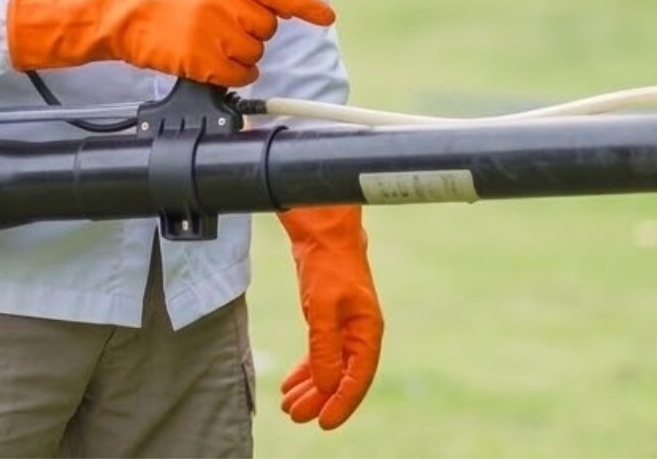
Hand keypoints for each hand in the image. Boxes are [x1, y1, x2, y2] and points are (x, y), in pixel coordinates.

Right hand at [6, 0, 333, 85]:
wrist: (121, 11)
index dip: (306, 4)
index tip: (325, 16)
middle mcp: (223, 2)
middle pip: (267, 27)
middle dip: (253, 29)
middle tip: (227, 23)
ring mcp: (212, 32)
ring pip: (255, 53)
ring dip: (242, 53)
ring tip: (214, 40)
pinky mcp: (200, 60)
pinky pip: (239, 75)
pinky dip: (234, 73)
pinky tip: (215, 61)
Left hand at [278, 205, 381, 428]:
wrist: (324, 233)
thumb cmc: (329, 265)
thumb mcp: (323, 307)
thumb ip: (324, 347)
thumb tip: (325, 384)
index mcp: (368, 331)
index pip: (358, 377)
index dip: (342, 403)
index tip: (324, 423)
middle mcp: (359, 334)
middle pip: (342, 378)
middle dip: (319, 399)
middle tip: (295, 416)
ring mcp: (344, 329)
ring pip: (329, 369)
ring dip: (310, 388)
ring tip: (288, 406)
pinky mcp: (328, 322)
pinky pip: (320, 355)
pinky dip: (306, 371)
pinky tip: (290, 383)